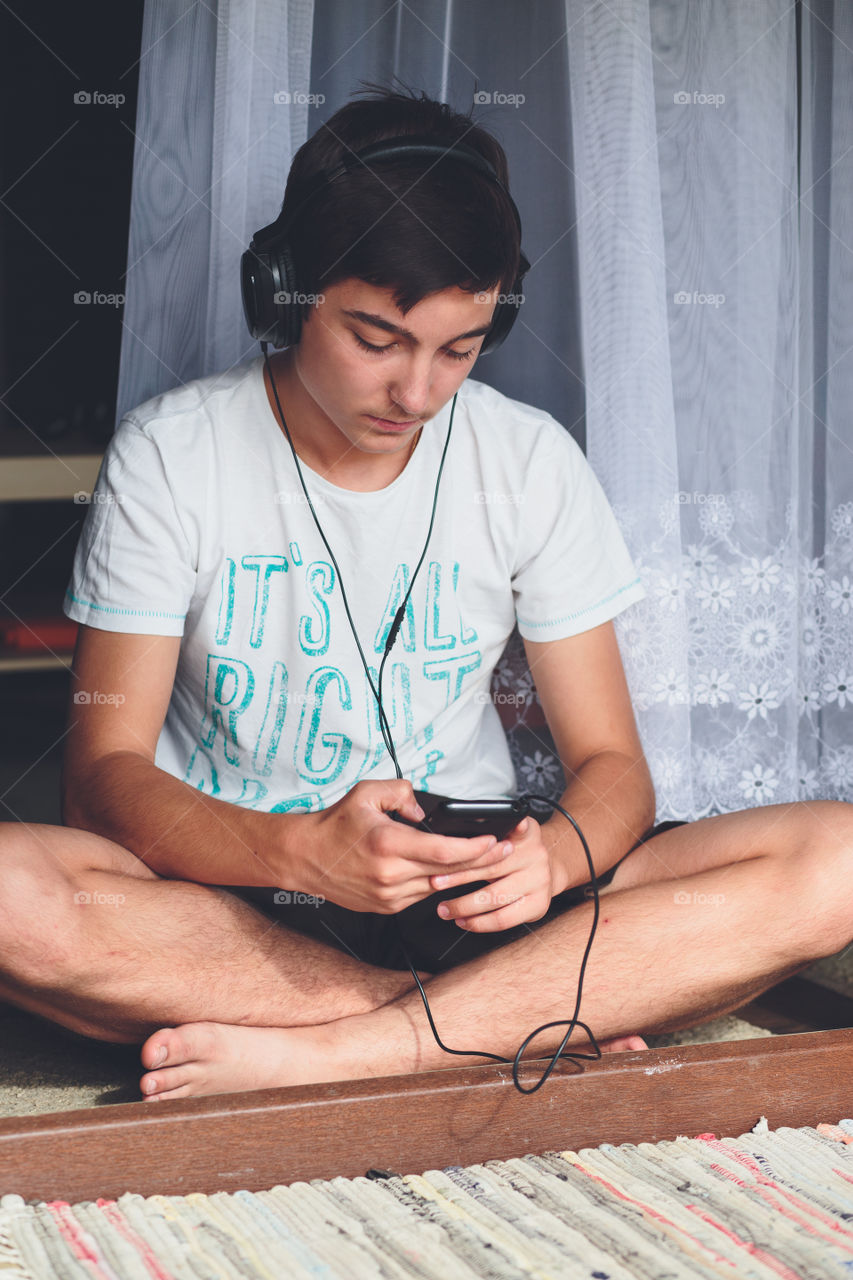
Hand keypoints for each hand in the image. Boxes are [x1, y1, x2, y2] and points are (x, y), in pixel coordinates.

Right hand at [294, 779, 508, 914]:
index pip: (445, 852)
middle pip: (450, 872)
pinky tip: (449, 872)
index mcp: (389, 844)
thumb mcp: (366, 792)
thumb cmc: (335, 824)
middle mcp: (391, 874)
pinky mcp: (386, 907)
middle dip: (482, 862)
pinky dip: (437, 882)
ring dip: (463, 875)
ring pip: (438, 886)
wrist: (305, 857)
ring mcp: (389, 895)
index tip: (495, 841)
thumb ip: (401, 792)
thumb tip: (423, 810)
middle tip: (506, 851)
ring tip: (485, 861)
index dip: (476, 849)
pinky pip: (422, 895)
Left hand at [427, 816, 560, 932]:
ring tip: (445, 909)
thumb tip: (453, 841)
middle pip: (494, 867)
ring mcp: (540, 881)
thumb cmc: (514, 854)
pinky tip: (464, 920)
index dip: (518, 826)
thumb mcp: (507, 836)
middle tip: (436, 882)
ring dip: (464, 906)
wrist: (545, 872)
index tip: (515, 824)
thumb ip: (486, 837)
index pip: (523, 827)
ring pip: (495, 897)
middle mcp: (537, 856)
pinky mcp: (538, 905)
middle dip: (459, 877)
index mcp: (527, 834)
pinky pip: (503, 919)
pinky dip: (479, 923)